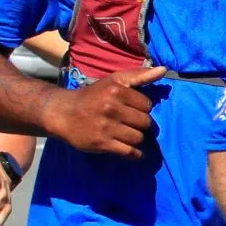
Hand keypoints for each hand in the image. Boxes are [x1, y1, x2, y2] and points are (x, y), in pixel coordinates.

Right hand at [44, 65, 164, 157]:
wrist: (62, 113)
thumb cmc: (92, 96)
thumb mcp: (113, 81)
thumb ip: (139, 75)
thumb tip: (164, 70)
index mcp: (116, 90)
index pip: (147, 105)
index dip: (142, 109)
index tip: (133, 110)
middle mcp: (111, 108)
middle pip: (145, 122)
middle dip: (140, 124)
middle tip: (131, 124)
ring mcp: (106, 127)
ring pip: (138, 138)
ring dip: (136, 138)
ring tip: (128, 135)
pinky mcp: (102, 143)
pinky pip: (129, 152)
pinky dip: (135, 155)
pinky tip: (134, 152)